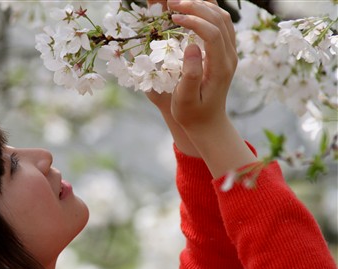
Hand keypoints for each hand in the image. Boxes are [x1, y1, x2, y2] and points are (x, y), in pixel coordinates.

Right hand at [163, 0, 254, 177]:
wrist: (208, 123)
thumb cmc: (191, 114)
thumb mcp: (185, 99)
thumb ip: (190, 74)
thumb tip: (192, 46)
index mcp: (221, 67)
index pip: (213, 33)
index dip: (194, 21)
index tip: (173, 18)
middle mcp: (229, 56)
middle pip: (220, 19)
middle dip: (196, 6)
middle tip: (172, 3)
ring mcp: (230, 53)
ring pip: (223, 18)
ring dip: (202, 6)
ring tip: (178, 4)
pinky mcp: (225, 52)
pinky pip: (221, 24)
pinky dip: (207, 12)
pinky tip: (190, 12)